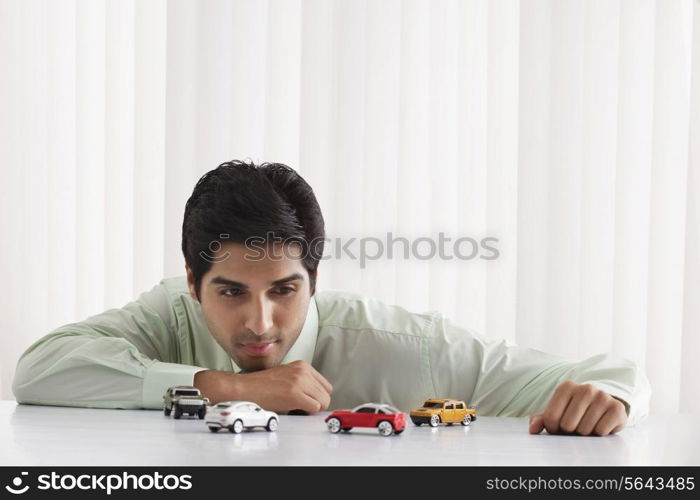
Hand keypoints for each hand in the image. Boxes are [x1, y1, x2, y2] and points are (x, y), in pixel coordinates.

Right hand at [194, 360, 332, 413]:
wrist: (244, 388)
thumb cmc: (262, 386)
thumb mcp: (287, 377)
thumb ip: (303, 383)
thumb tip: (317, 399)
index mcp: (302, 366)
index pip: (325, 386)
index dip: (318, 397)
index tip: (308, 402)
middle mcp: (303, 371)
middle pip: (326, 394)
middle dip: (316, 404)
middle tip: (301, 407)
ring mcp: (299, 381)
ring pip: (323, 402)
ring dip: (311, 409)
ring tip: (295, 408)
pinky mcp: (295, 394)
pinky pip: (314, 408)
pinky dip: (306, 413)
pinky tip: (293, 409)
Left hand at [528, 381, 627, 435]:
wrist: (604, 408)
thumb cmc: (575, 412)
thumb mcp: (557, 413)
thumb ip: (541, 420)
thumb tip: (532, 429)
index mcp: (566, 387)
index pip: (551, 418)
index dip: (554, 429)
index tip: (560, 426)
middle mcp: (585, 388)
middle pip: (567, 425)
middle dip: (569, 432)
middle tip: (576, 426)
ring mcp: (602, 396)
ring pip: (584, 429)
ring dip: (585, 433)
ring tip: (588, 425)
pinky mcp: (617, 408)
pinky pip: (601, 431)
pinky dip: (599, 434)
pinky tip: (600, 425)